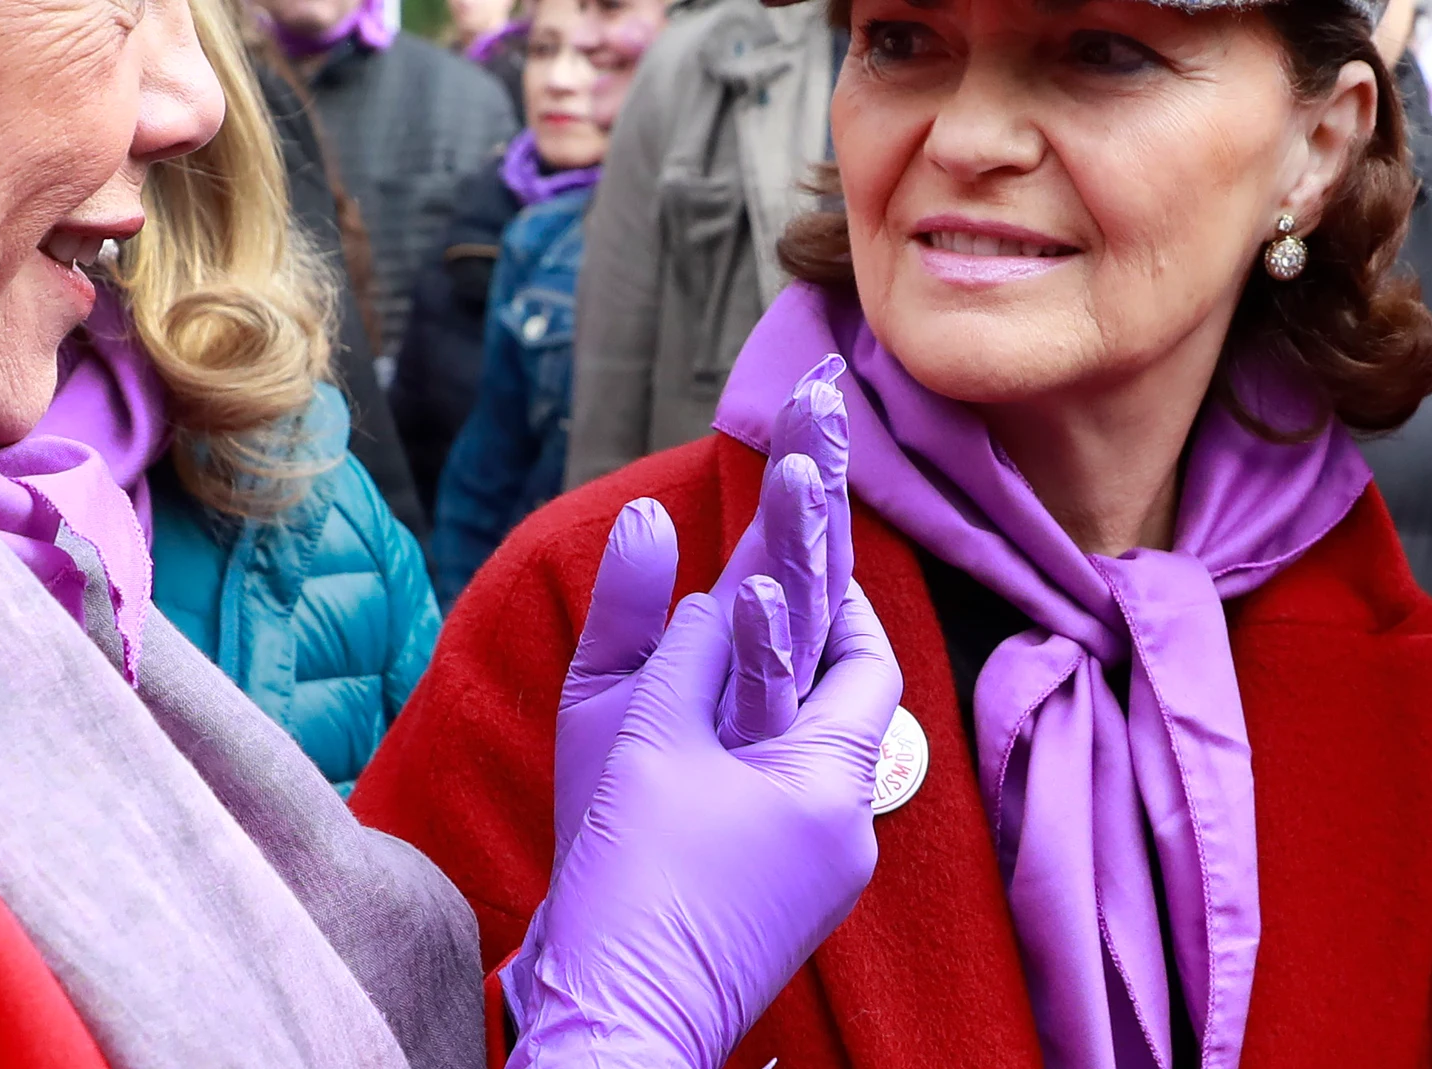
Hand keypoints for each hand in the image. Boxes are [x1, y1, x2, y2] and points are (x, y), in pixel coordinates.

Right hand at [508, 580, 901, 1068]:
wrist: (615, 1029)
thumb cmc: (635, 886)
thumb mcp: (648, 740)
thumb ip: (674, 641)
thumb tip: (679, 549)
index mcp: (834, 789)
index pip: (867, 664)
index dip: (836, 600)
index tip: (796, 554)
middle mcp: (845, 836)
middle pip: (836, 710)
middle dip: (790, 647)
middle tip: (747, 591)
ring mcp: (815, 879)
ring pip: (798, 757)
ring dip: (759, 704)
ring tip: (708, 657)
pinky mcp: (776, 905)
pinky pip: (774, 806)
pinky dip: (742, 759)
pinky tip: (691, 743)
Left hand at [547, 359, 852, 860]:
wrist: (628, 965)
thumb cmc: (614, 832)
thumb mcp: (606, 700)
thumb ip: (630, 609)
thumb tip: (650, 515)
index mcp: (739, 671)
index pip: (780, 565)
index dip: (796, 489)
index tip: (810, 406)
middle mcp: (772, 704)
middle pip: (805, 583)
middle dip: (814, 490)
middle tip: (825, 396)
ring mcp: (780, 754)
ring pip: (804, 638)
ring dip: (798, 550)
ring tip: (799, 470)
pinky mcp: (790, 807)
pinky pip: (780, 715)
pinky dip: (765, 652)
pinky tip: (745, 593)